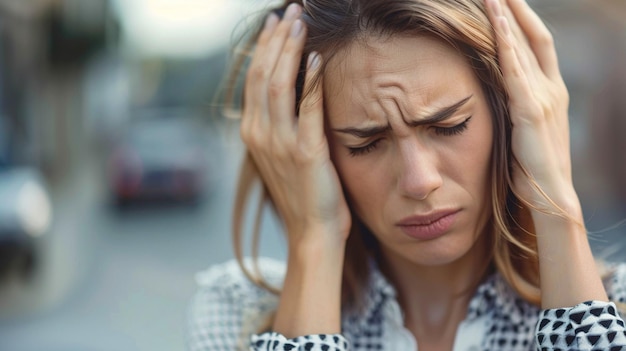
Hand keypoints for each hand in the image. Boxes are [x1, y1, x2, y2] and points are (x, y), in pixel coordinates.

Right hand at [240, 4, 350, 247]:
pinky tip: (318, 57)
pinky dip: (311, 79)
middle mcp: (259, 134)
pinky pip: (307, 107)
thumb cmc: (303, 193)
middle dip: (276, 39)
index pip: (254, 79)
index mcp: (253, 133)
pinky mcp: (305, 152)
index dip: (265, 48)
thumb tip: (295, 89)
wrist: (311, 232)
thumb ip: (283, 123)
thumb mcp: (283, 154)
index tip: (276, 23)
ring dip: (290, 50)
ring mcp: (280, 144)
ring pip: (278, 84)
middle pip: (262, 75)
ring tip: (300, 23)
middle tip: (290, 11)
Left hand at [486, 0, 575, 213]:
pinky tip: (495, 22)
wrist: (550, 196)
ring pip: (524, 46)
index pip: (537, 45)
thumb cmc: (532, 167)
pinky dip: (506, 42)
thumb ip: (516, 106)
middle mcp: (552, 88)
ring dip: (507, 16)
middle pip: (534, 35)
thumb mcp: (523, 129)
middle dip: (517, 8)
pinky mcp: (531, 111)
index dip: (522, 20)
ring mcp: (544, 98)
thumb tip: (497, 92)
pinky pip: (515, 69)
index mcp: (550, 92)